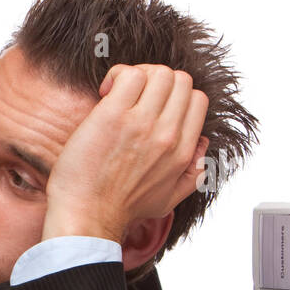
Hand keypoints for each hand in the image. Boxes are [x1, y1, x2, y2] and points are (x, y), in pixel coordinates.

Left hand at [43, 63, 209, 242]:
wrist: (86, 216)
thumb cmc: (118, 209)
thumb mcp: (168, 199)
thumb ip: (193, 174)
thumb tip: (202, 147)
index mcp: (182, 151)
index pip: (196, 100)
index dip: (173, 96)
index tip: (150, 108)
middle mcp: (167, 134)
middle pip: (180, 80)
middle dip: (156, 81)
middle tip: (132, 98)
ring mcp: (141, 123)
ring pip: (158, 72)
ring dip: (138, 75)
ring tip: (117, 94)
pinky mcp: (113, 116)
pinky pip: (130, 74)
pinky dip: (118, 75)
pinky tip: (105, 93)